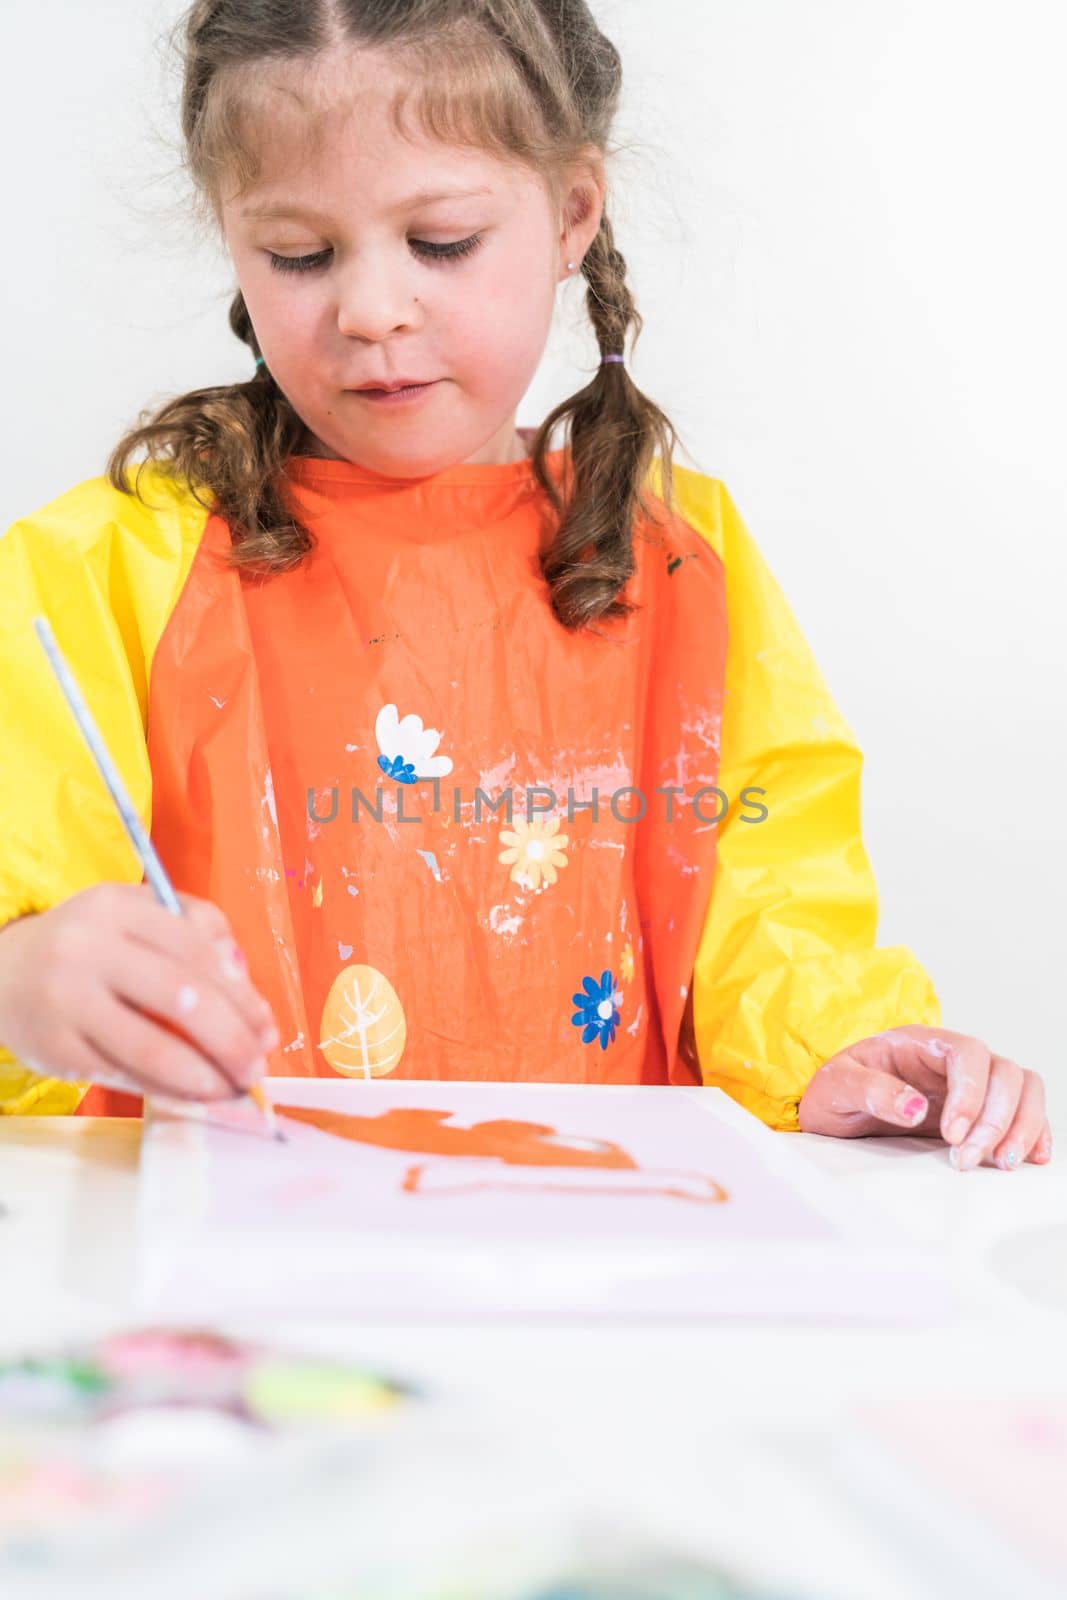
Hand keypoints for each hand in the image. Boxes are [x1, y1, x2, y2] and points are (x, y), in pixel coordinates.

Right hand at [0, 883, 278, 1100]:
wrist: (4, 969)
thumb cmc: (91, 944)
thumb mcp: (138, 913)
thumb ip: (198, 929)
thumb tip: (246, 981)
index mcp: (117, 908)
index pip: (197, 951)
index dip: (242, 995)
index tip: (267, 1027)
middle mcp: (87, 950)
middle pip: (181, 998)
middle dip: (232, 1040)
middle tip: (258, 1067)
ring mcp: (67, 1001)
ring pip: (152, 1048)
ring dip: (204, 1078)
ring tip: (233, 1091)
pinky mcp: (55, 1049)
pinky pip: (124, 1076)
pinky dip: (167, 1090)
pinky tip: (194, 1095)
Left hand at [797, 1024, 1052, 1171]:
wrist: (833, 1108)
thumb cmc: (834, 1089)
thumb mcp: (835, 1086)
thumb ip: (869, 1090)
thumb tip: (913, 1106)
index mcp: (921, 1043)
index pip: (968, 1053)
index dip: (970, 1093)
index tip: (952, 1133)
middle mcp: (953, 1059)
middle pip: (1004, 1072)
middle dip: (996, 1119)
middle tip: (970, 1159)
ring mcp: (971, 1084)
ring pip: (1022, 1089)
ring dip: (1021, 1126)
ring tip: (1002, 1163)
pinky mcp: (979, 1111)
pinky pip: (1022, 1110)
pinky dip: (1032, 1131)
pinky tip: (1029, 1157)